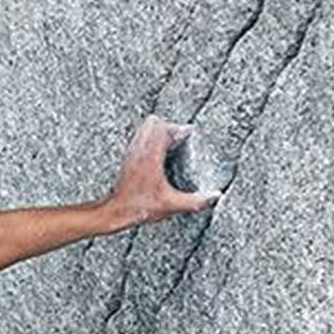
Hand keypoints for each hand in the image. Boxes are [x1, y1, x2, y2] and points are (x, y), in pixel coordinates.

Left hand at [101, 116, 223, 226]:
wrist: (117, 211)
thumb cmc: (140, 207)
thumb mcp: (172, 205)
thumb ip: (196, 201)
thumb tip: (215, 196)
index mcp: (150, 156)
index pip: (163, 127)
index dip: (179, 128)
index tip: (189, 134)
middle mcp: (139, 150)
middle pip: (153, 122)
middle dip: (170, 127)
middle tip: (181, 139)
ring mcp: (132, 152)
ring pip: (145, 128)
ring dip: (160, 132)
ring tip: (172, 145)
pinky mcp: (128, 157)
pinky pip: (140, 137)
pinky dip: (152, 140)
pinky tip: (160, 155)